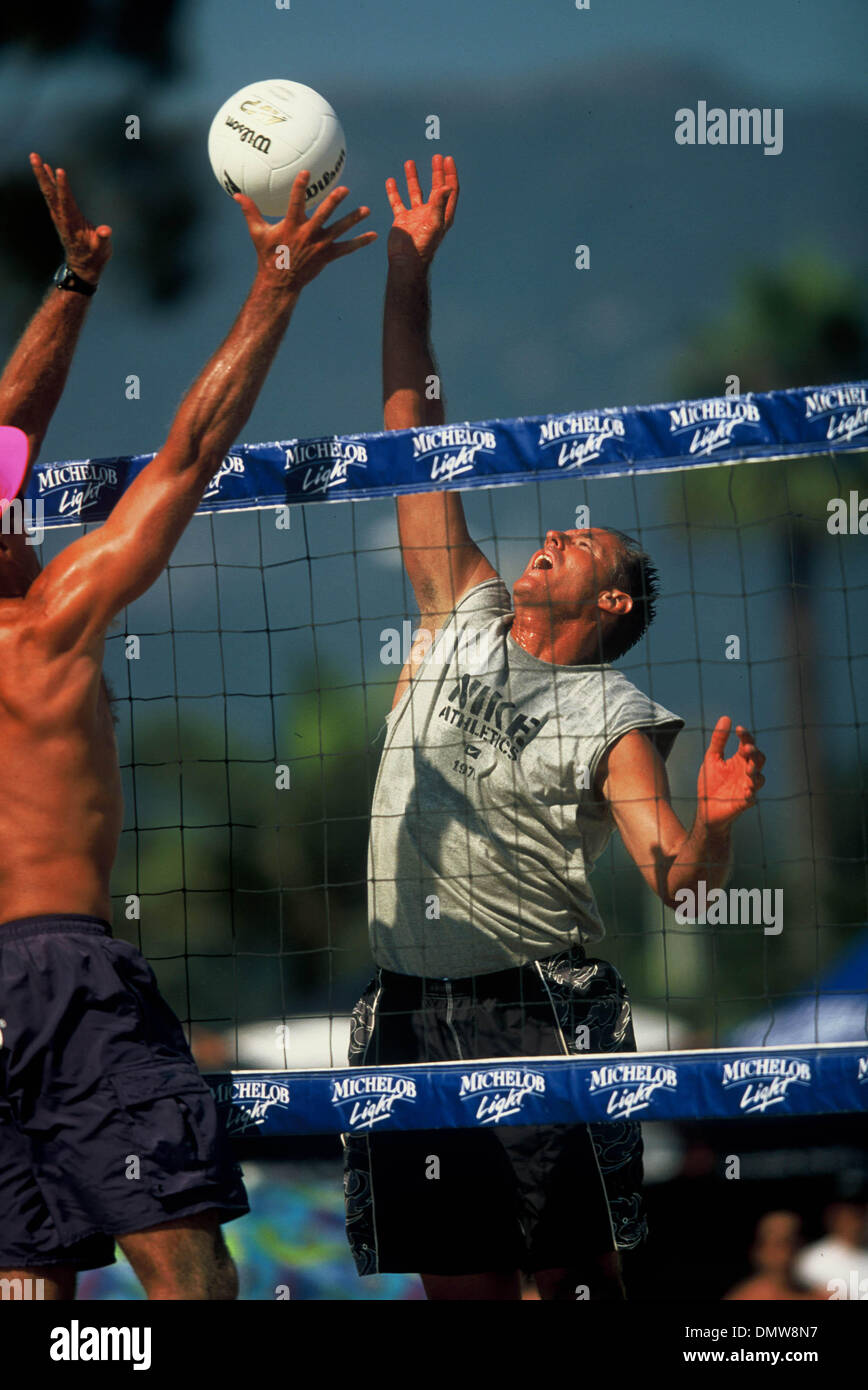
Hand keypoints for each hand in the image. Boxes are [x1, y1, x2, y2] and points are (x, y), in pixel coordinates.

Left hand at [30, 153, 111, 282]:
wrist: (83, 265)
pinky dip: (49, 181)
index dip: (63, 186)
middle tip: (34, 157)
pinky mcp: (61, 214)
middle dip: (42, 175)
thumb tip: (105, 231)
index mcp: (72, 223)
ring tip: (35, 157)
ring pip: (49, 192)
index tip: (60, 170)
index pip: (66, 201)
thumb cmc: (95, 256)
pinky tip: (47, 170)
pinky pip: (52, 194)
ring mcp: (59, 215)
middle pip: (50, 193)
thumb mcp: (101, 249)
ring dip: (42, 175)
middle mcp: (62, 217)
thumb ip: (102, 239)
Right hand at [234, 170, 375, 291]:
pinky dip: (360, 242)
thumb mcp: (257, 233)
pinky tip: (373, 236)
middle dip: (334, 202)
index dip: (301, 187)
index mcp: (291, 226)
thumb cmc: (268, 256)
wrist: (280, 283)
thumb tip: (236, 194)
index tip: (307, 172)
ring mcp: (319, 246)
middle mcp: (308, 234)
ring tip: (366, 210)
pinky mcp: (327, 257)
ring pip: (339, 230)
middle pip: (323, 215)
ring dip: (353, 220)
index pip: (296, 202)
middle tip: (345, 189)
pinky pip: (347, 249)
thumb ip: (250, 211)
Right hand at [386, 154, 458, 269]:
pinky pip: (398, 202)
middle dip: (437, 172)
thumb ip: (439, 203)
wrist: (406, 261)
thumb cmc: (423, 245)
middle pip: (436, 188)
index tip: (448, 159)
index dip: (450, 174)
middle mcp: (431, 213)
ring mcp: (416, 216)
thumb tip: (447, 186)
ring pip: (415, 192)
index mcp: (443, 214)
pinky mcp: (402, 220)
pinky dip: (394, 191)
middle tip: (437, 157)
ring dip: (413, 178)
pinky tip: (391, 181)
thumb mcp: (433, 223)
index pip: (450, 190)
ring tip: (410, 162)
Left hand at [697, 717, 765, 827]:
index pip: (748, 744)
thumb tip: (726, 718)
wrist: (705, 807)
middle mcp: (746, 771)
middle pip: (759, 759)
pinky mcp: (745, 800)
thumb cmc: (710, 782)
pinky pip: (752, 796)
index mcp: (739, 759)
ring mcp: (747, 786)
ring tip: (748, 769)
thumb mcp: (712, 758)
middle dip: (754, 753)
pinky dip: (751, 792)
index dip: (746, 736)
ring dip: (755, 772)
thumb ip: (719, 740)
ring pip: (759, 777)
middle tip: (746, 748)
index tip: (739, 729)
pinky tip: (747, 789)